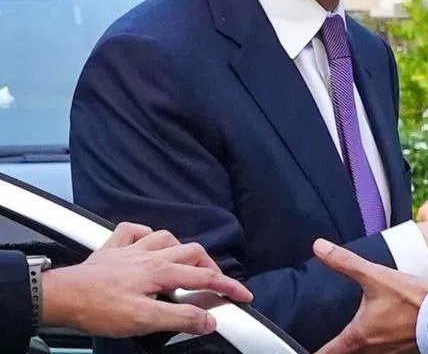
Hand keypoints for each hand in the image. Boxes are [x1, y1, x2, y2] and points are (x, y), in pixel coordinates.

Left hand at [40, 222, 252, 337]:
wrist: (59, 297)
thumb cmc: (98, 309)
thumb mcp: (144, 321)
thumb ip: (181, 318)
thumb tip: (210, 320)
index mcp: (161, 272)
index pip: (205, 278)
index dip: (229, 287)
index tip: (244, 295)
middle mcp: (149, 255)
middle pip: (192, 252)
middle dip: (210, 267)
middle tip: (216, 284)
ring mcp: (130, 249)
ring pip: (167, 237)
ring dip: (182, 249)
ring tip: (185, 265)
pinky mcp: (110, 250)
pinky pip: (132, 231)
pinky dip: (145, 234)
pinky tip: (146, 243)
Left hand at [313, 239, 424, 353]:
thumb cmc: (409, 298)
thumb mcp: (375, 276)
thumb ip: (345, 262)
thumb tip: (319, 247)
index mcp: (358, 335)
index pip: (327, 352)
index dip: (315, 353)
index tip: (306, 352)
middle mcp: (371, 349)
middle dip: (337, 349)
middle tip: (329, 343)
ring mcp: (389, 351)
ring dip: (358, 347)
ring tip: (354, 336)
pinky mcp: (404, 349)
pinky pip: (384, 351)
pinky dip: (378, 344)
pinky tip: (382, 331)